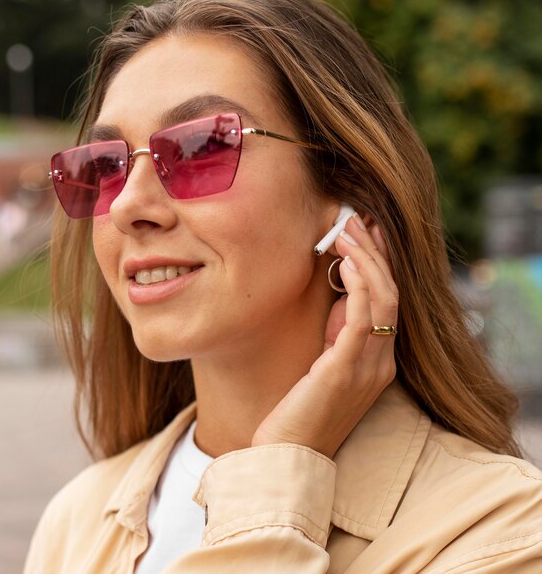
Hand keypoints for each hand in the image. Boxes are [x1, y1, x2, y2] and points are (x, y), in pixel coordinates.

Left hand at [251, 213, 397, 457]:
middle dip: (375, 253)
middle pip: (390, 294)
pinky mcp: (344, 371)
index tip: (369, 232)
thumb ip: (338, 333)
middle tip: (356, 220)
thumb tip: (338, 290)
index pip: (389, 301)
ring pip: (381, 301)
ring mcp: (367, 368)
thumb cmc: (299, 408)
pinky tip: (345, 264)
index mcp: (378, 360)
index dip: (382, 264)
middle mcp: (381, 363)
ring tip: (348, 232)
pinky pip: (360, 320)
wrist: (287, 455)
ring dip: (367, 261)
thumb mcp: (325, 364)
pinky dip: (356, 288)